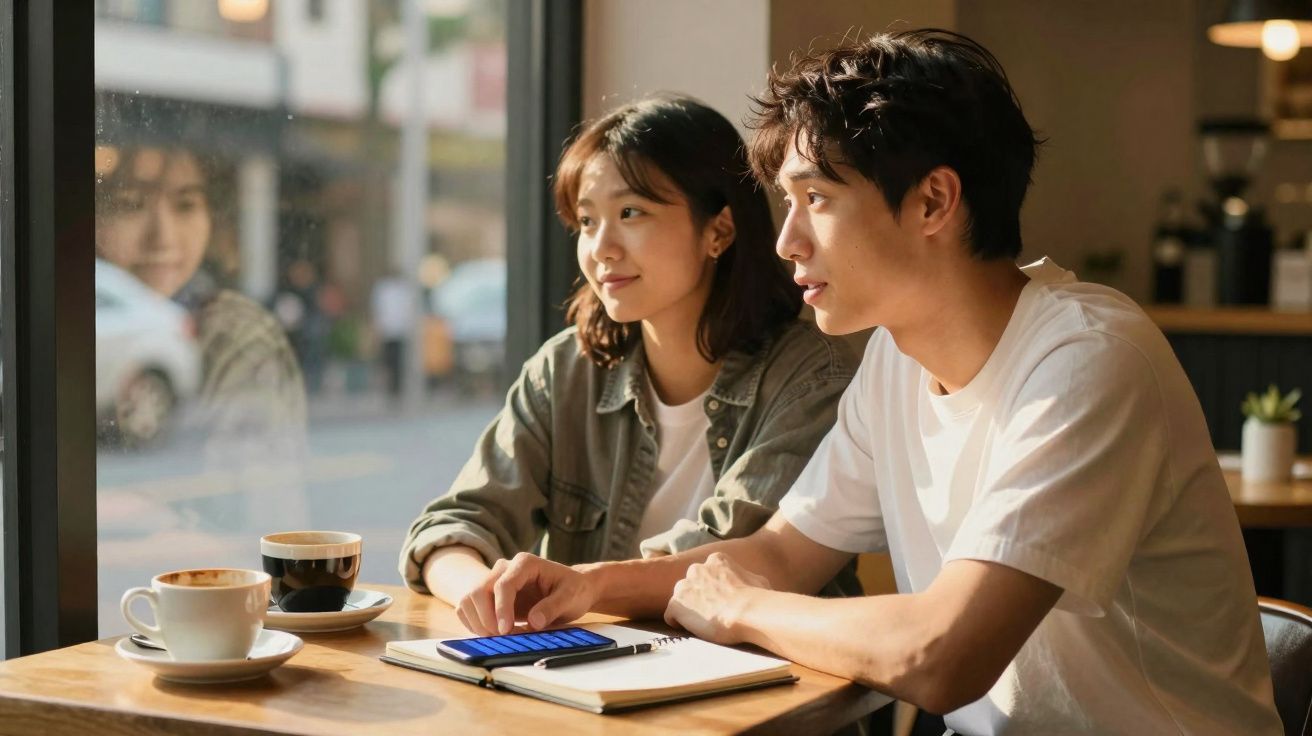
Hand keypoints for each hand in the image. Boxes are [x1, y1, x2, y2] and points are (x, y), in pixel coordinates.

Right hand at [455, 552, 597, 635]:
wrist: (572, 589)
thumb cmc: (573, 590)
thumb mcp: (572, 597)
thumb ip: (553, 607)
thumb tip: (533, 622)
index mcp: (524, 563)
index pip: (503, 584)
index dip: (501, 609)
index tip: (506, 631)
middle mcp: (504, 568)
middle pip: (479, 591)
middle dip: (486, 618)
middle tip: (503, 638)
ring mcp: (493, 580)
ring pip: (469, 600)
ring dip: (478, 623)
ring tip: (499, 638)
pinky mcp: (488, 596)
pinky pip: (468, 608)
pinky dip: (474, 624)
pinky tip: (492, 634)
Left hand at [663, 552, 771, 643]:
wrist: (748, 612)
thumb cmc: (758, 598)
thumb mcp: (757, 580)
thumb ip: (745, 578)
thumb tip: (750, 584)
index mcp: (716, 560)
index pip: (708, 573)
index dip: (712, 589)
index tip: (720, 601)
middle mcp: (696, 569)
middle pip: (692, 584)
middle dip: (698, 597)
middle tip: (712, 613)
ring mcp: (683, 586)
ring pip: (680, 599)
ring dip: (689, 610)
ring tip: (703, 624)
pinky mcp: (675, 604)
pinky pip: (671, 615)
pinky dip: (679, 623)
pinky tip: (693, 629)